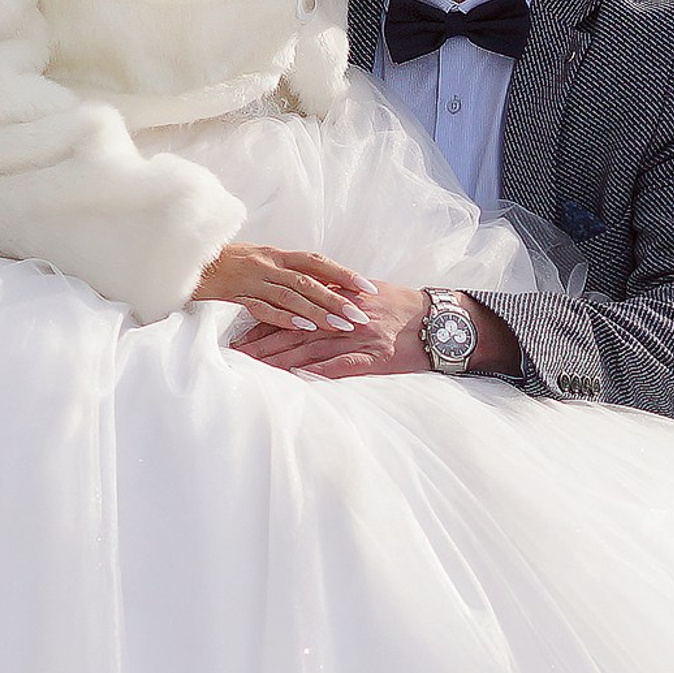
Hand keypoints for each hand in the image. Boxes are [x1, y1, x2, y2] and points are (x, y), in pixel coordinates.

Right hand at [192, 243, 375, 335]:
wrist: (186, 261)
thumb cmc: (225, 263)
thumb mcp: (257, 261)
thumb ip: (283, 271)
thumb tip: (315, 284)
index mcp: (275, 254)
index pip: (316, 261)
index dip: (343, 273)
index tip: (367, 287)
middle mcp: (267, 264)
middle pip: (309, 280)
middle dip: (337, 297)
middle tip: (361, 314)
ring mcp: (251, 279)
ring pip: (291, 294)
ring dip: (317, 310)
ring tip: (340, 325)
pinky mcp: (234, 295)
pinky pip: (262, 307)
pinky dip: (284, 317)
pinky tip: (302, 327)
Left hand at [232, 284, 519, 381]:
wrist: (438, 322)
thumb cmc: (401, 308)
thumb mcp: (366, 296)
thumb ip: (335, 300)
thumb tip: (303, 305)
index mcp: (341, 300)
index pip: (297, 310)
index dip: (266, 321)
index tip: (241, 332)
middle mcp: (346, 316)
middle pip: (296, 330)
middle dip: (263, 343)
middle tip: (235, 354)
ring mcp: (360, 338)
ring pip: (311, 348)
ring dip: (279, 360)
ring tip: (253, 368)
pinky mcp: (374, 359)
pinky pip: (343, 366)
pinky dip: (319, 371)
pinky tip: (297, 377)